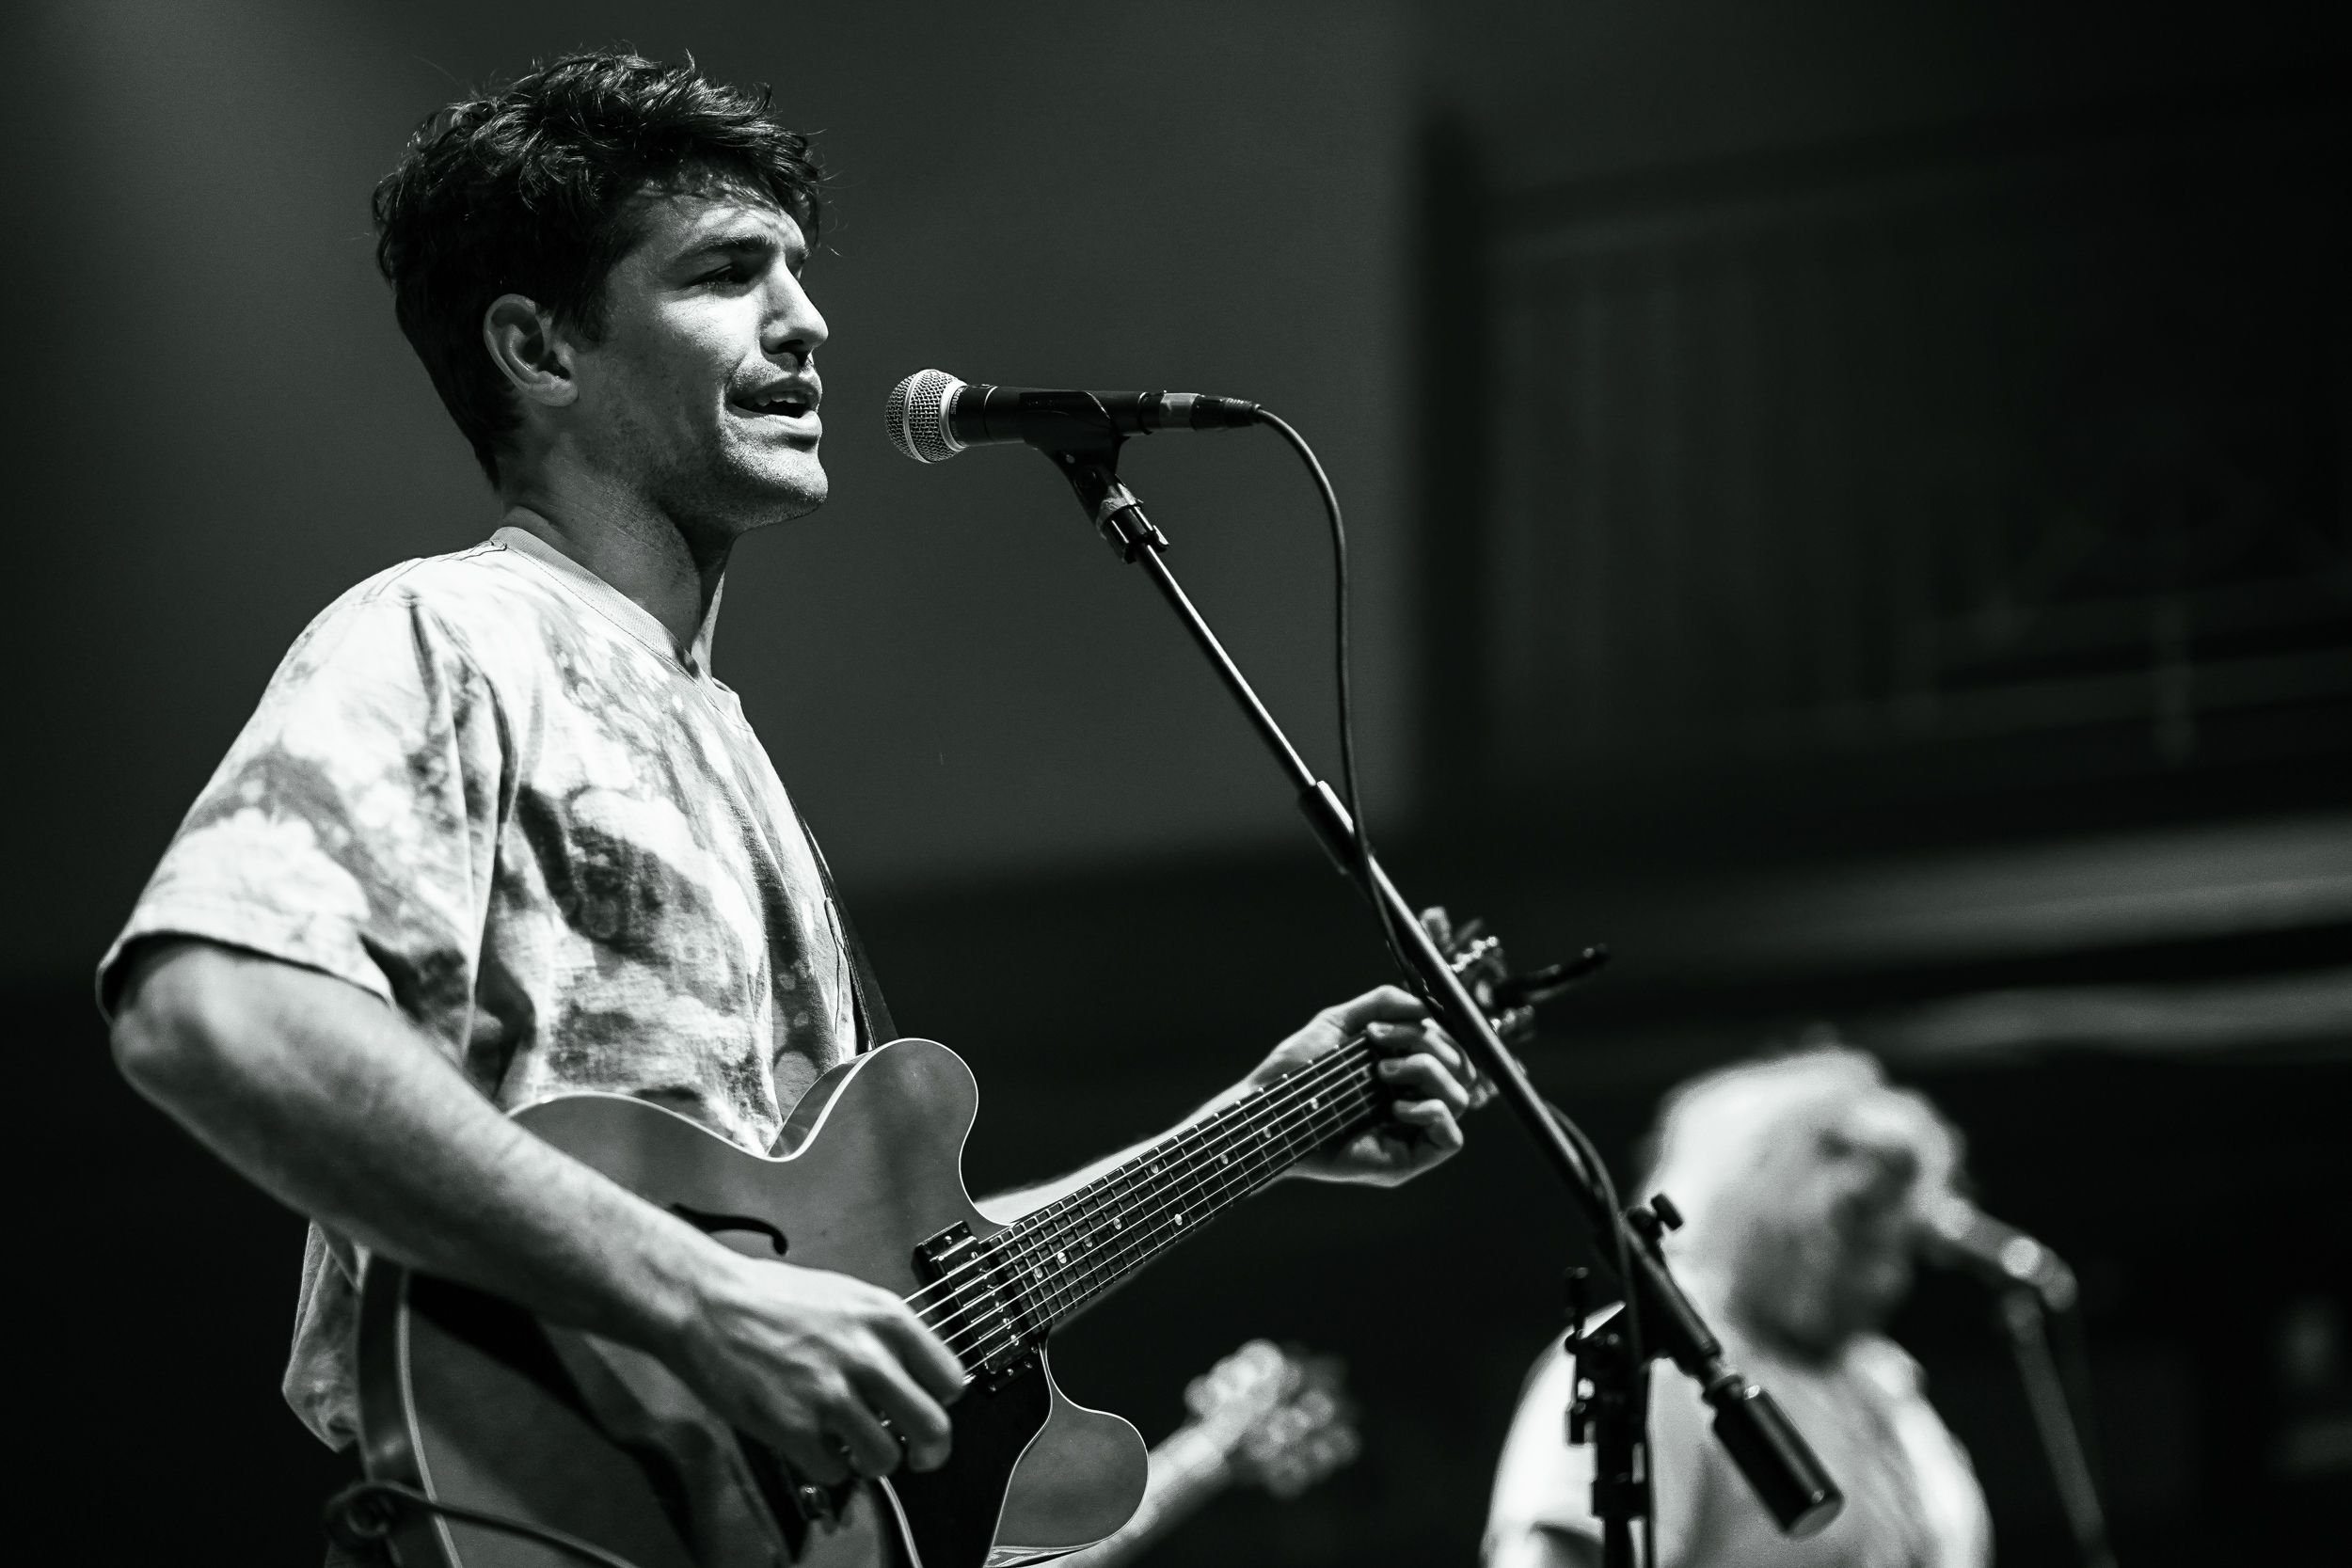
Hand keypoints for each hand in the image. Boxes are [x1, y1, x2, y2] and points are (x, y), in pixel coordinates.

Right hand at [668, 1251, 966, 1485]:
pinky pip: (834, 1470)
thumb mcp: (848, 1296)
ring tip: (854, 1446)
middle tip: (918, 1456)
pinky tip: (814, 1444)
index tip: (930, 1408)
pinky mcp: (794, 1426)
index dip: (941, 1402)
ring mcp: (830, 1393)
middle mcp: (867, 1356)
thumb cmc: (771, 1297)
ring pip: (885, 1458)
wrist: (709, 1303)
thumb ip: (886, 1335)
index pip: (950, 1380)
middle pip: (931, 1428)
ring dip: (872, 1460)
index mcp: (886, 1319)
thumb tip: (915, 1374)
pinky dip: (828, 1466)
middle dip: (928, 1451)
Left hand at [1243, 985, 1474, 1187]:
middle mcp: (1413, 1097)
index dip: (1432, 1028)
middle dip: (1427, 1045)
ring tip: (1382, 1072)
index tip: (1383, 1024)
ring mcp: (1411, 1130)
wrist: (1268, 1110)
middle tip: (1380, 1046)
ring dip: (1427, 1073)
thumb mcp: (1339, 1022)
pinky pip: (1452, 1139)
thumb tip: (1425, 1005)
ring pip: (1461, 1097)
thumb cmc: (1297, 1071)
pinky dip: (1432, 1113)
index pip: (1449, 1046)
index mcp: (1404, 1068)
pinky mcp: (1406, 1159)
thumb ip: (1382, 1003)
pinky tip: (1396, 1107)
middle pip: (1461, 1068)